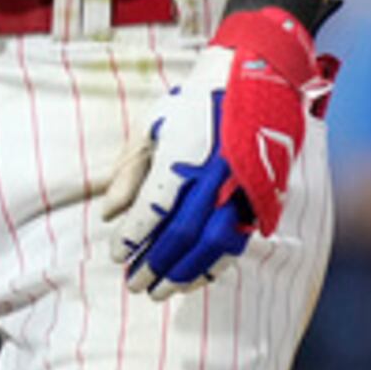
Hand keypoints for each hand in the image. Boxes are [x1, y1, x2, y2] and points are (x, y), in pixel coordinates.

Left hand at [93, 5, 332, 296]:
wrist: (254, 78)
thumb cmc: (195, 102)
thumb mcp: (152, 125)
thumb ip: (129, 171)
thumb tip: (108, 213)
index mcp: (184, 153)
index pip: (151, 210)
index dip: (130, 238)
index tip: (114, 254)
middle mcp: (216, 175)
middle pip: (180, 235)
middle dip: (153, 264)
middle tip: (134, 283)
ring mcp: (243, 188)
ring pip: (211, 246)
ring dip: (183, 274)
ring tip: (161, 291)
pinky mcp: (262, 198)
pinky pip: (237, 242)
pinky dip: (214, 266)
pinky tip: (195, 280)